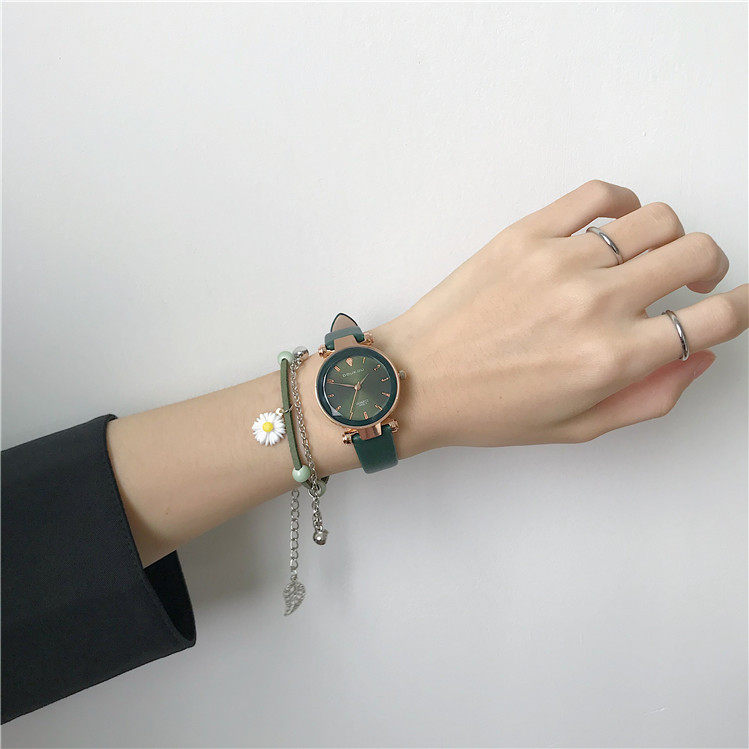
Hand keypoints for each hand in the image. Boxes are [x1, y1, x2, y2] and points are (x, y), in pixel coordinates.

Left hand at [375, 181, 747, 449]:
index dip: (742, 308)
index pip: (716, 319)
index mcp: (613, 358)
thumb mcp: (578, 426)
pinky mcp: (526, 234)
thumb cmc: (491, 409)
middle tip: (695, 281)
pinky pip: (598, 195)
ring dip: (669, 237)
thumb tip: (700, 354)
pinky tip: (615, 226)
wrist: (418, 378)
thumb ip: (650, 396)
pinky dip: (622, 202)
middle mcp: (596, 303)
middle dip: (712, 268)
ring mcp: (560, 261)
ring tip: (649, 257)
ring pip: (657, 218)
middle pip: (697, 253)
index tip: (736, 304)